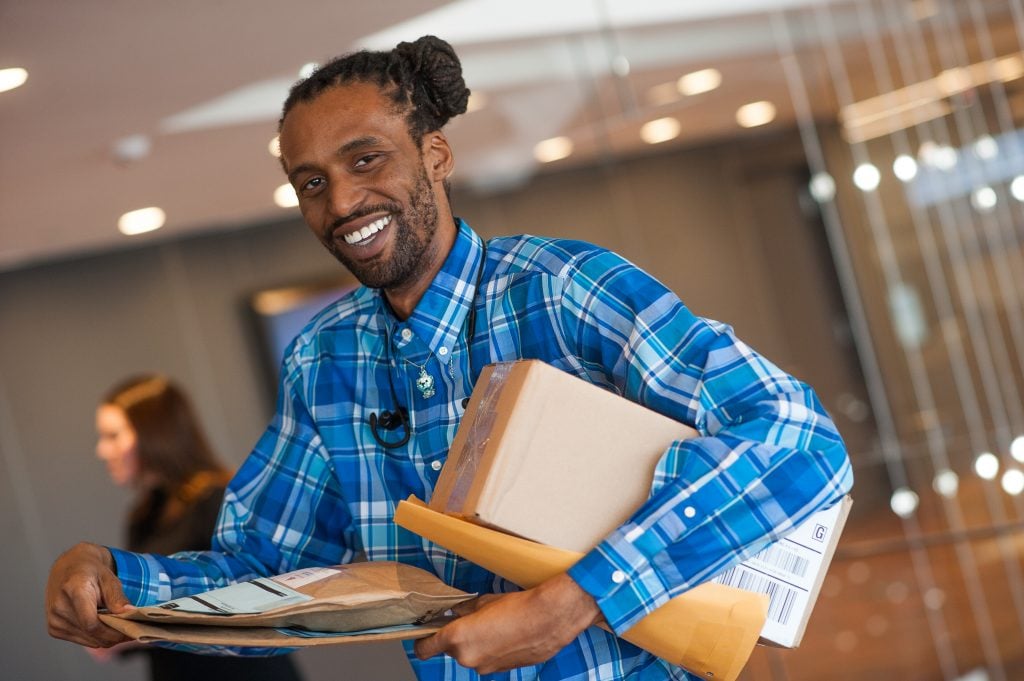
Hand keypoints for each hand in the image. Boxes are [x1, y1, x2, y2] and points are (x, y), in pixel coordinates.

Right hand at [45, 542, 133, 647]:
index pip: (91, 623)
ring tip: (119, 627)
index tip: (130, 631)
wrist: (68, 568)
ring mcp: (54, 620)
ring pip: (88, 640)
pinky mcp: (54, 629)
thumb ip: (117, 598)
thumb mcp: (109, 578)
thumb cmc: (91, 572)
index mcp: (73, 590)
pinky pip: (81, 640)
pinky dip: (95, 637)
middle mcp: (59, 607)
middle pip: (91, 633)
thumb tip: (131, 613)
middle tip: (131, 631)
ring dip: (106, 638)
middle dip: (114, 636)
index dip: (112, 632)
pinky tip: (103, 626)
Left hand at [414, 573, 600, 673]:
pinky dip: (490, 650)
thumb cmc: (518, 606)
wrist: (550, 619)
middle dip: (456, 637)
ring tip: (494, 626)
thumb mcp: (484, 601)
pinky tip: (506, 635)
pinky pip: (487, 660)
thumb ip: (464, 610)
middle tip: (472, 620)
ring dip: (475, 644)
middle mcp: (467, 658)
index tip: (428, 632)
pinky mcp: (500, 671)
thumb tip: (455, 612)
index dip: (423, 641)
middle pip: (449, 650)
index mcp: (458, 638)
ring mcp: (484, 668)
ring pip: (469, 656)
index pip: (424, 649)